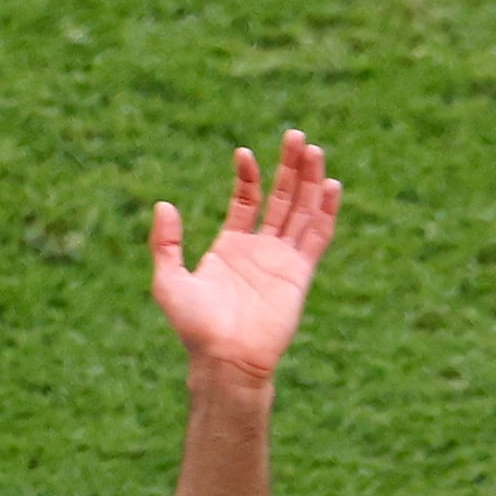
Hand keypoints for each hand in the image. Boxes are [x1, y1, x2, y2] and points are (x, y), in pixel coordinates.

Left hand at [148, 131, 339, 383]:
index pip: (246, 200)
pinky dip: (326, 212)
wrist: (225, 359)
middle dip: (289, 168)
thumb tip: (164, 205)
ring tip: (314, 150)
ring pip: (302, 212)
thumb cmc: (195, 328)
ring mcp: (282, 261)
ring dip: (310, 181)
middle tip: (297, 136)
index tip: (243, 155)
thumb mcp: (168, 281)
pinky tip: (331, 185)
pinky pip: (317, 237)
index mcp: (231, 248)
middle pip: (281, 199)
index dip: (248, 176)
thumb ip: (166, 244)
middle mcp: (260, 250)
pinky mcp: (300, 274)